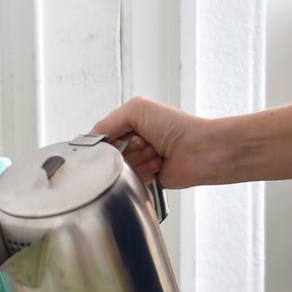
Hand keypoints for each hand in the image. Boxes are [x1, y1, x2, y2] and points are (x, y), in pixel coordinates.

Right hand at [92, 97, 217, 189]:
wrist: (200, 150)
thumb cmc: (177, 126)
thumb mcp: (136, 109)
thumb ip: (107, 123)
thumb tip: (92, 139)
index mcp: (130, 123)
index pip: (102, 136)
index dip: (108, 140)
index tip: (120, 137)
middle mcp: (134, 141)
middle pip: (110, 155)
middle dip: (127, 149)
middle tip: (145, 143)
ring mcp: (141, 160)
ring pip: (121, 169)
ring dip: (138, 161)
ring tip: (155, 153)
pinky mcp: (148, 179)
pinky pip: (132, 182)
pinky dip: (143, 174)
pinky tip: (158, 165)